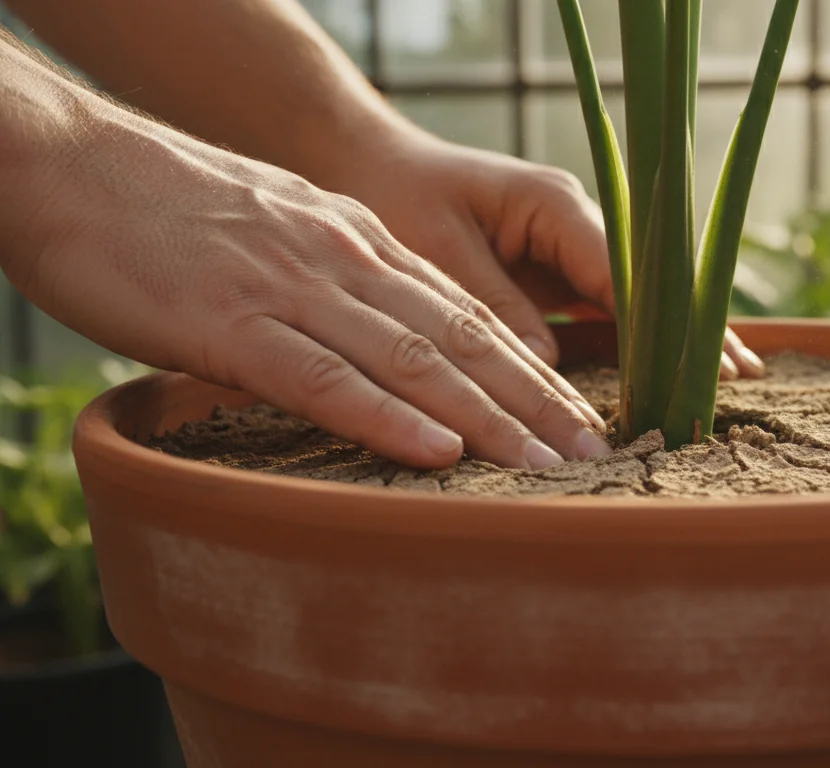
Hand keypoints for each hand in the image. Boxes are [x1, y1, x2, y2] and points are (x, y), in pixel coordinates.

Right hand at [9, 106, 611, 469]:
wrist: (71, 165)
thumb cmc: (168, 211)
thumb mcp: (280, 236)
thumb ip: (336, 285)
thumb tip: (376, 344)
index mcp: (360, 245)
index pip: (468, 313)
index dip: (533, 369)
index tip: (582, 416)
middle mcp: (346, 263)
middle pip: (465, 338)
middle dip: (538, 401)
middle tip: (598, 454)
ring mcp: (294, 290)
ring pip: (414, 359)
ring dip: (488, 418)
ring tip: (547, 466)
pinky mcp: (232, 323)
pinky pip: (324, 377)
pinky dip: (386, 417)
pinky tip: (438, 451)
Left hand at [319, 134, 765, 379]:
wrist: (370, 166)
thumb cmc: (397, 198)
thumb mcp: (436, 250)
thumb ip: (493, 305)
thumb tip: (547, 367)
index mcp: (554, 203)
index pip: (623, 270)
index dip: (660, 322)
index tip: (690, 367)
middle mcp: (578, 220)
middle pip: (650, 281)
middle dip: (692, 330)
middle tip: (739, 381)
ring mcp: (575, 244)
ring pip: (642, 295)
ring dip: (681, 336)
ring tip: (737, 379)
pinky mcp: (561, 268)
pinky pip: (614, 306)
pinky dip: (645, 339)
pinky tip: (680, 369)